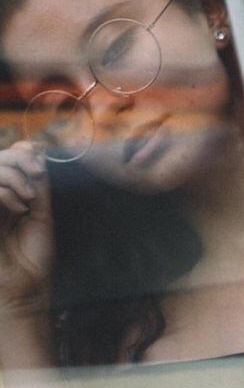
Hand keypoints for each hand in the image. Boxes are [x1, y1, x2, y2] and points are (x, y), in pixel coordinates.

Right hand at [0, 143, 52, 318]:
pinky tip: (21, 208)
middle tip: (36, 175)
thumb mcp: (40, 214)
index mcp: (8, 198)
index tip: (39, 162)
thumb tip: (37, 154)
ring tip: (29, 198)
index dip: (22, 151)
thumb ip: (37, 185)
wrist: (25, 290)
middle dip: (19, 160)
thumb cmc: (34, 257)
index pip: (9, 157)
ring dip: (13, 177)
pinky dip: (6, 193)